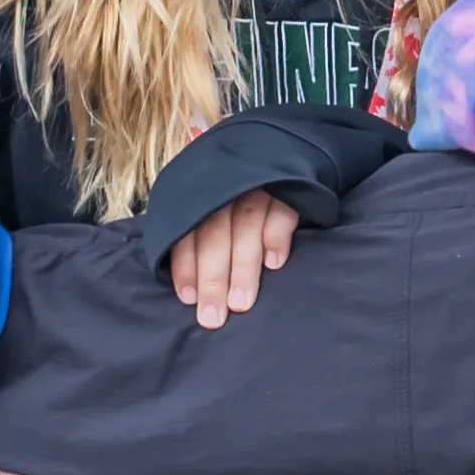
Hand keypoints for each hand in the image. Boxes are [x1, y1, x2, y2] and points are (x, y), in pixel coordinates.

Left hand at [168, 189, 296, 331]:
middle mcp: (227, 188)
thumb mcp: (211, 205)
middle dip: (213, 278)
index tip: (188, 299)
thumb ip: (199, 235)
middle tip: (213, 317)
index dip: (186, 265)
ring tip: (240, 303)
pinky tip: (274, 264)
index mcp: (202, 192)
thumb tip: (189, 284)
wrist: (286, 158)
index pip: (186, 230)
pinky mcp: (289, 185)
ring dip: (242, 268)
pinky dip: (276, 237)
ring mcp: (259, 184)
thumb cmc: (239, 195)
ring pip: (245, 227)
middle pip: (214, 234)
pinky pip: (281, 211)